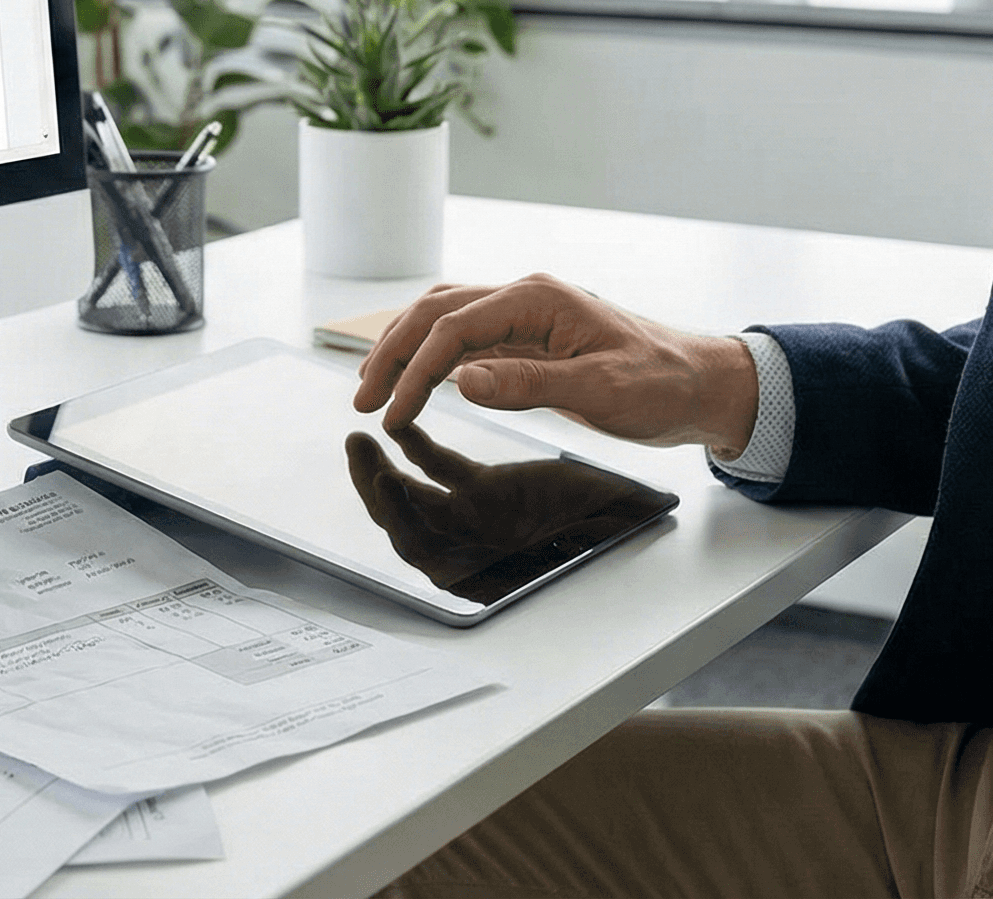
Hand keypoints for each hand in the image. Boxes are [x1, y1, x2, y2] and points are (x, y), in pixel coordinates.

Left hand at [345, 422, 652, 594]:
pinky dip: (417, 447)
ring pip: (413, 494)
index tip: (387, 481)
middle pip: (404, 523)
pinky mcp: (484, 490)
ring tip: (361, 436)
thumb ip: (552, 544)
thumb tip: (538, 547)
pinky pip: (439, 469)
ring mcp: (475, 518)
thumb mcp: (584, 535)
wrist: (634, 512)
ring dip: (383, 467)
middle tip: (358, 447)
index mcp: (487, 566)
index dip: (402, 518)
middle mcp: (471, 548)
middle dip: (374, 489)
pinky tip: (402, 425)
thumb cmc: (616, 526)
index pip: (424, 548)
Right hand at [351, 274, 761, 454]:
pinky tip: (418, 377)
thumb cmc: (660, 384)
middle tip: (363, 399)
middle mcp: (525, 297)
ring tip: (375, 386)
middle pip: (436, 312)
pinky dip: (432, 354)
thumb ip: (528, 383)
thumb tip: (462, 379)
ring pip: (445, 317)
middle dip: (393, 353)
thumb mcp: (599, 389)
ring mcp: (526, 315)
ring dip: (405, 348)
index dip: (415, 370)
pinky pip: (467, 336)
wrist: (700, 384)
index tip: (392, 412)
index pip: (454, 329)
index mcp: (537, 299)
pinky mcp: (531, 337)